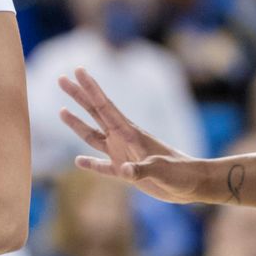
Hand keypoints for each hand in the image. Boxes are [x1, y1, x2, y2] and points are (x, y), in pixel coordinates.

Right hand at [58, 67, 203, 203]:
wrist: (194, 184)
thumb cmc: (180, 174)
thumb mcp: (162, 170)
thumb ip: (142, 170)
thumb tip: (125, 170)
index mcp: (129, 133)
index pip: (104, 106)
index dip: (90, 88)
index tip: (78, 71)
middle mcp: (122, 139)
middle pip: (94, 112)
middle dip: (78, 95)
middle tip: (61, 79)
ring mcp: (122, 153)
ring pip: (93, 135)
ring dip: (77, 123)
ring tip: (61, 110)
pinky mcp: (125, 171)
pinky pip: (103, 165)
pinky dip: (91, 163)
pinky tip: (79, 161)